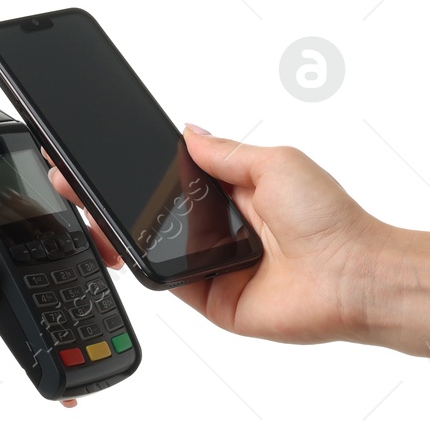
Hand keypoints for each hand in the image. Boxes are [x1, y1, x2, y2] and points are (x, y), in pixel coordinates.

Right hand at [46, 126, 386, 345]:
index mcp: (231, 192)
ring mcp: (210, 265)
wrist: (356, 277)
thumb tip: (190, 130)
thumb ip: (224, 151)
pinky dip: (141, 266)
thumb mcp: (275, 162)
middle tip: (73, 180)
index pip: (170, 177)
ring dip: (116, 230)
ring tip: (85, 210)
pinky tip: (118, 246)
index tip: (101, 154)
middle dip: (111, 197)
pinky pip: (165, 281)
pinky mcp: (209, 298)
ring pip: (149, 246)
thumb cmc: (332, 220)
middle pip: (150, 212)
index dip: (136, 167)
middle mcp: (217, 229)